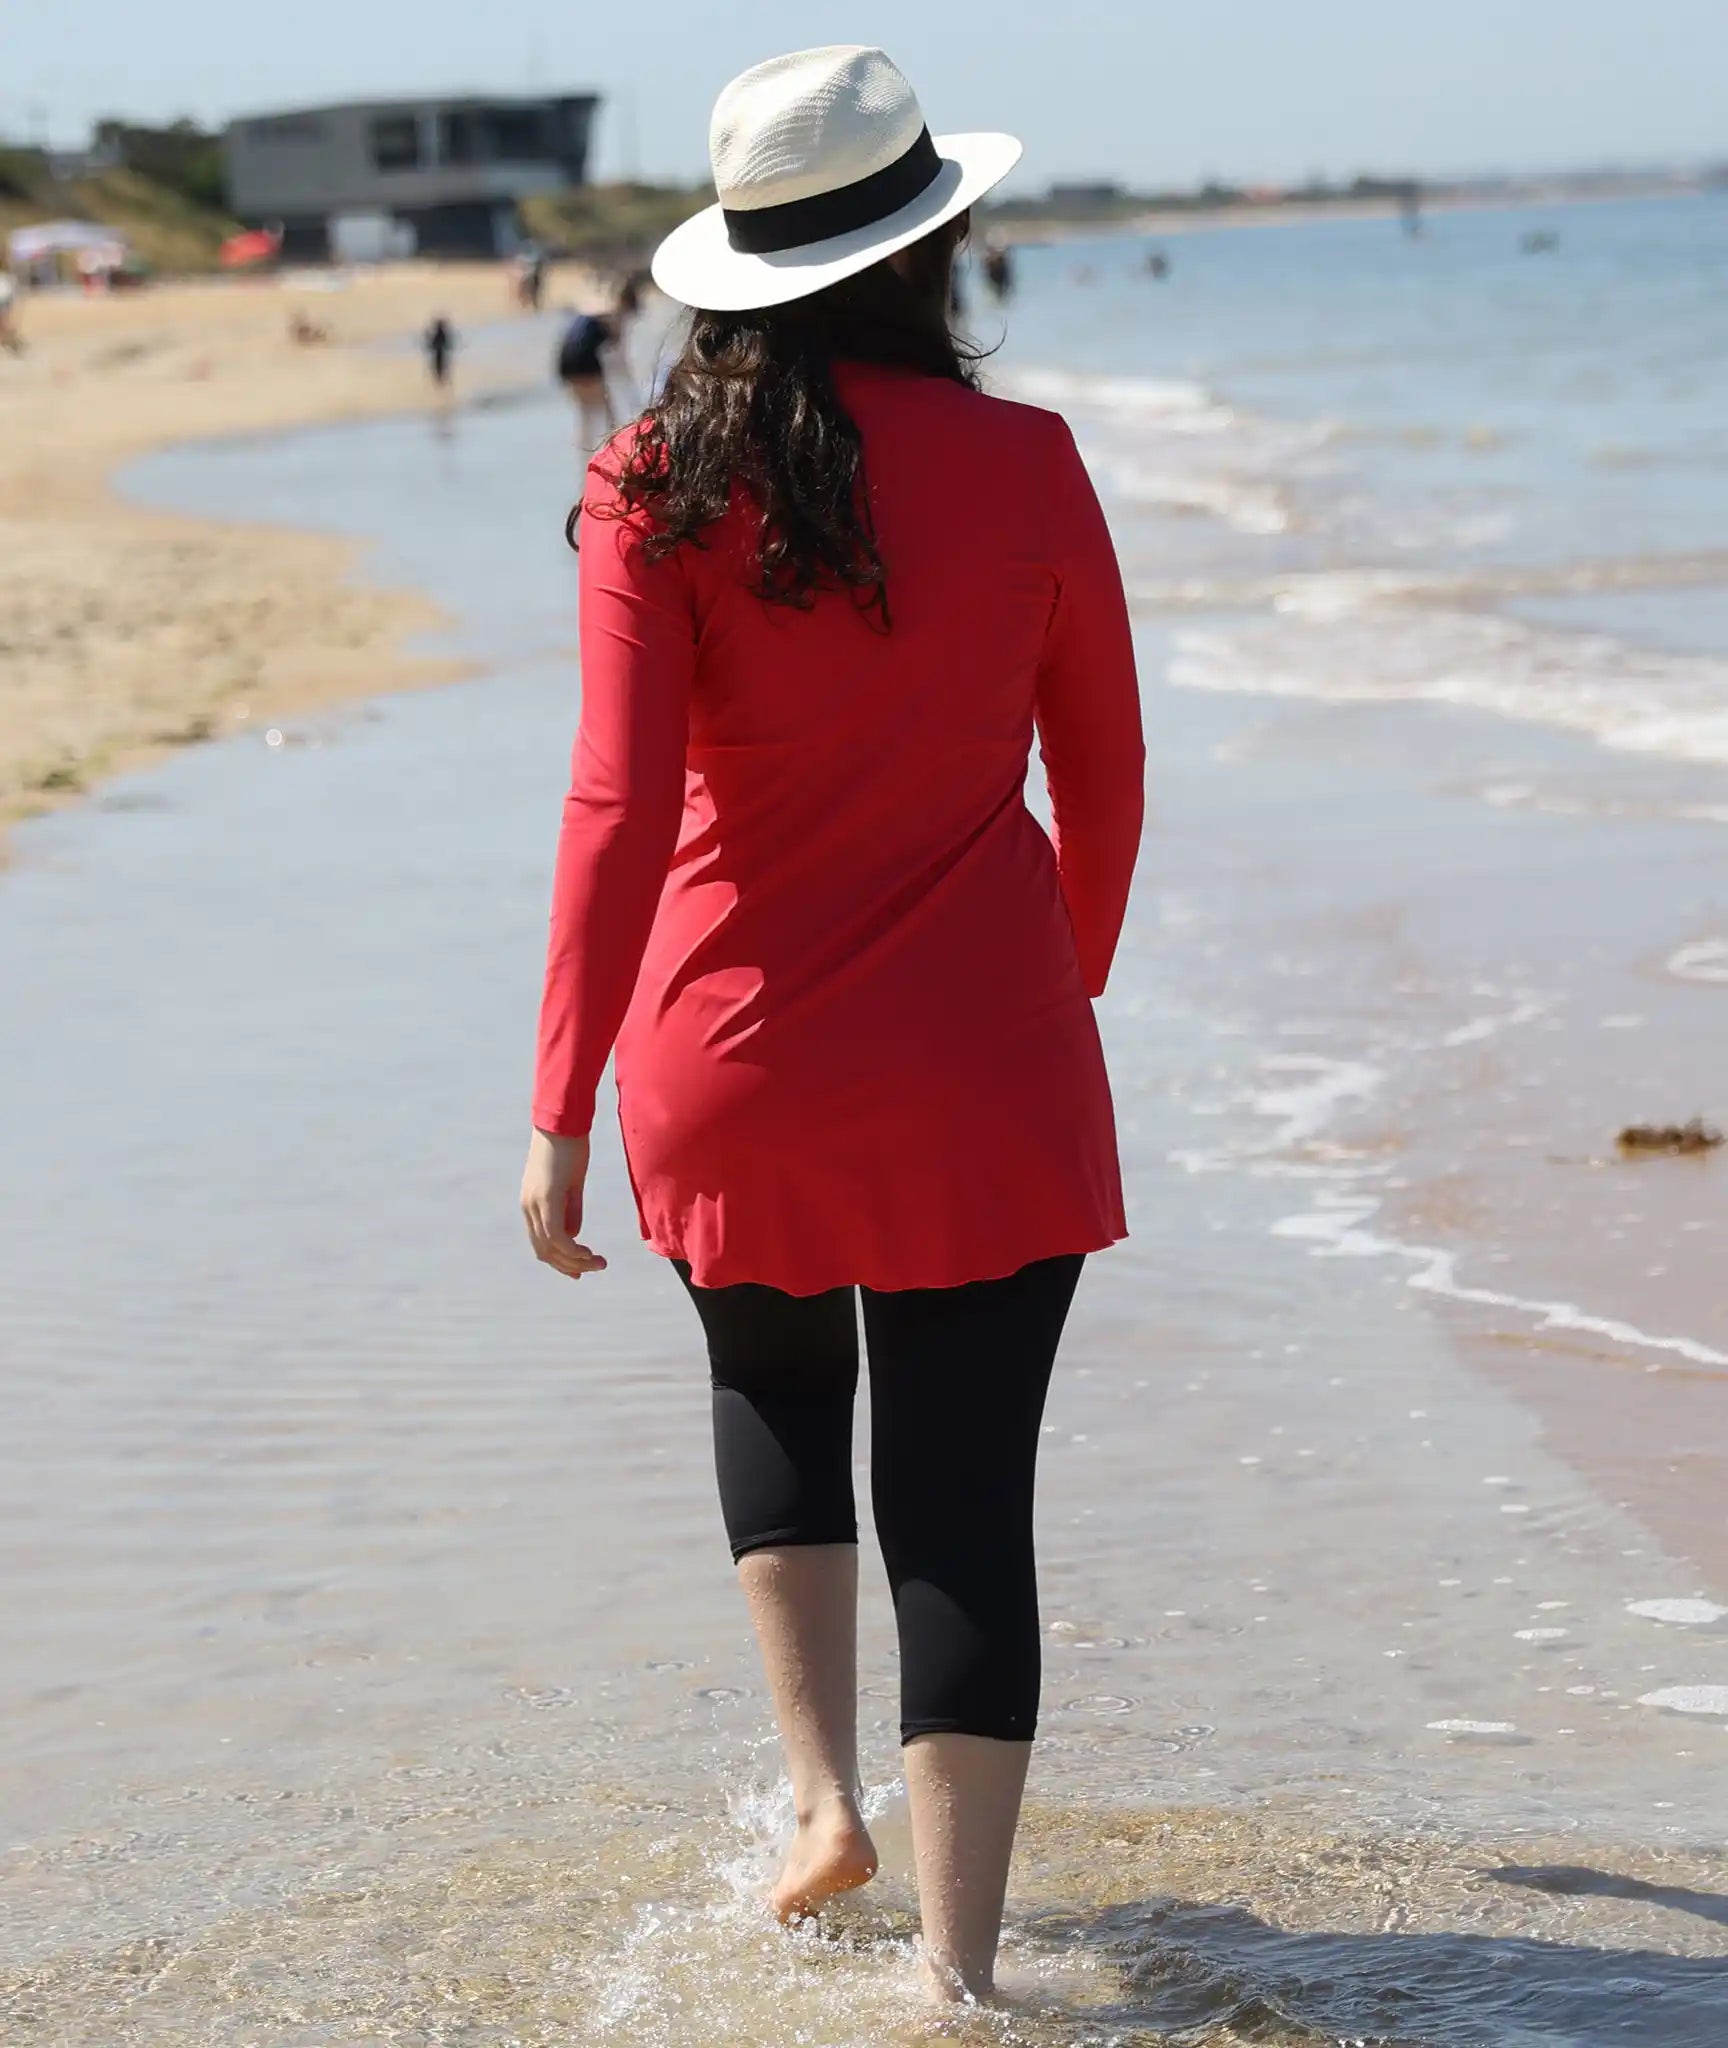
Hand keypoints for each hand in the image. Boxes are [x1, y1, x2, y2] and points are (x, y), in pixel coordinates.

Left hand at [520, 1129, 607, 1279]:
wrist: (563, 1120)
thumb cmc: (569, 1146)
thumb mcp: (571, 1184)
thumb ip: (571, 1210)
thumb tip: (573, 1237)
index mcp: (531, 1204)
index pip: (541, 1244)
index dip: (560, 1261)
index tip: (581, 1270)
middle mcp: (528, 1208)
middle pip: (544, 1251)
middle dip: (570, 1265)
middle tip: (595, 1268)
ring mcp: (535, 1204)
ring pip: (551, 1247)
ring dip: (575, 1260)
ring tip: (599, 1262)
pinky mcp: (547, 1198)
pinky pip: (557, 1236)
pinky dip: (573, 1250)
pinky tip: (589, 1253)